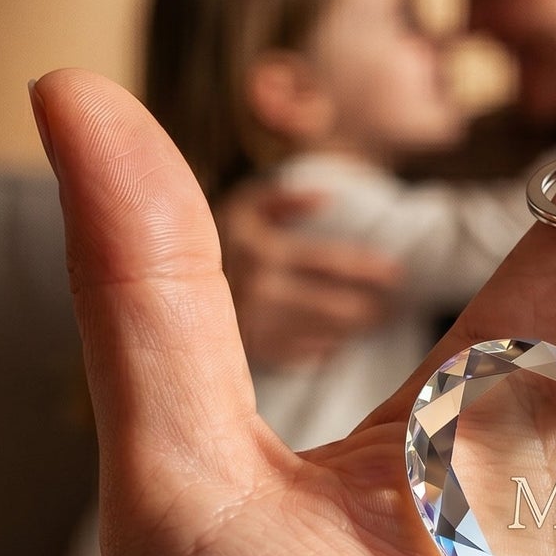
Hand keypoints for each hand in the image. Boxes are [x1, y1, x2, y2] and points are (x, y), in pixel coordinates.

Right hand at [214, 179, 402, 366]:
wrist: (159, 282)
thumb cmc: (215, 238)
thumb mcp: (242, 206)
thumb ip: (283, 200)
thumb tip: (327, 199)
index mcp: (265, 253)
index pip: (329, 263)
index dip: (367, 269)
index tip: (397, 274)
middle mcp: (261, 292)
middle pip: (331, 307)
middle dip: (367, 308)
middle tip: (392, 308)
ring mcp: (254, 326)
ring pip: (318, 334)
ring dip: (349, 330)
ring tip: (371, 323)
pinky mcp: (247, 352)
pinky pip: (295, 356)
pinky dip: (319, 351)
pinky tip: (334, 346)